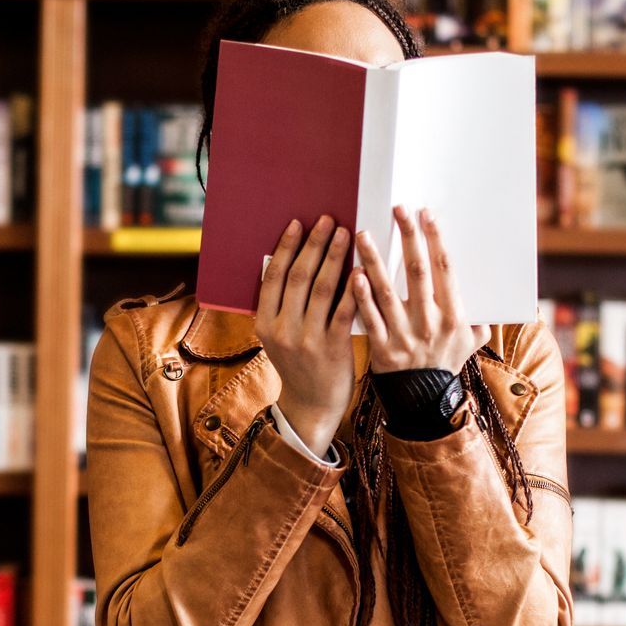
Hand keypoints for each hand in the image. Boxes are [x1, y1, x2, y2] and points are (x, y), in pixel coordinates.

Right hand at [256, 214, 358, 455]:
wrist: (311, 406)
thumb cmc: (299, 365)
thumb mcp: (278, 337)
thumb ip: (281, 305)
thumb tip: (290, 261)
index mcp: (264, 323)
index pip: (273, 276)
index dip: (287, 247)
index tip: (298, 223)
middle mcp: (282, 329)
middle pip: (298, 277)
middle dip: (314, 244)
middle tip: (328, 220)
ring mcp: (307, 340)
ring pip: (321, 289)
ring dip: (334, 257)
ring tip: (346, 233)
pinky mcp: (332, 349)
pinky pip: (343, 311)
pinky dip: (352, 288)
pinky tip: (361, 268)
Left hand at [353, 206, 491, 375]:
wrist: (424, 402)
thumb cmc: (446, 364)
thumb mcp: (472, 341)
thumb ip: (481, 316)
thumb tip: (496, 292)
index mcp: (454, 316)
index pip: (445, 270)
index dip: (436, 240)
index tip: (426, 215)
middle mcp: (430, 324)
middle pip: (417, 272)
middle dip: (408, 238)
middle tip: (398, 210)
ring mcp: (404, 336)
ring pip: (387, 291)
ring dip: (375, 260)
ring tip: (363, 233)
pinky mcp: (382, 349)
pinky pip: (369, 318)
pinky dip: (361, 296)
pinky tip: (353, 274)